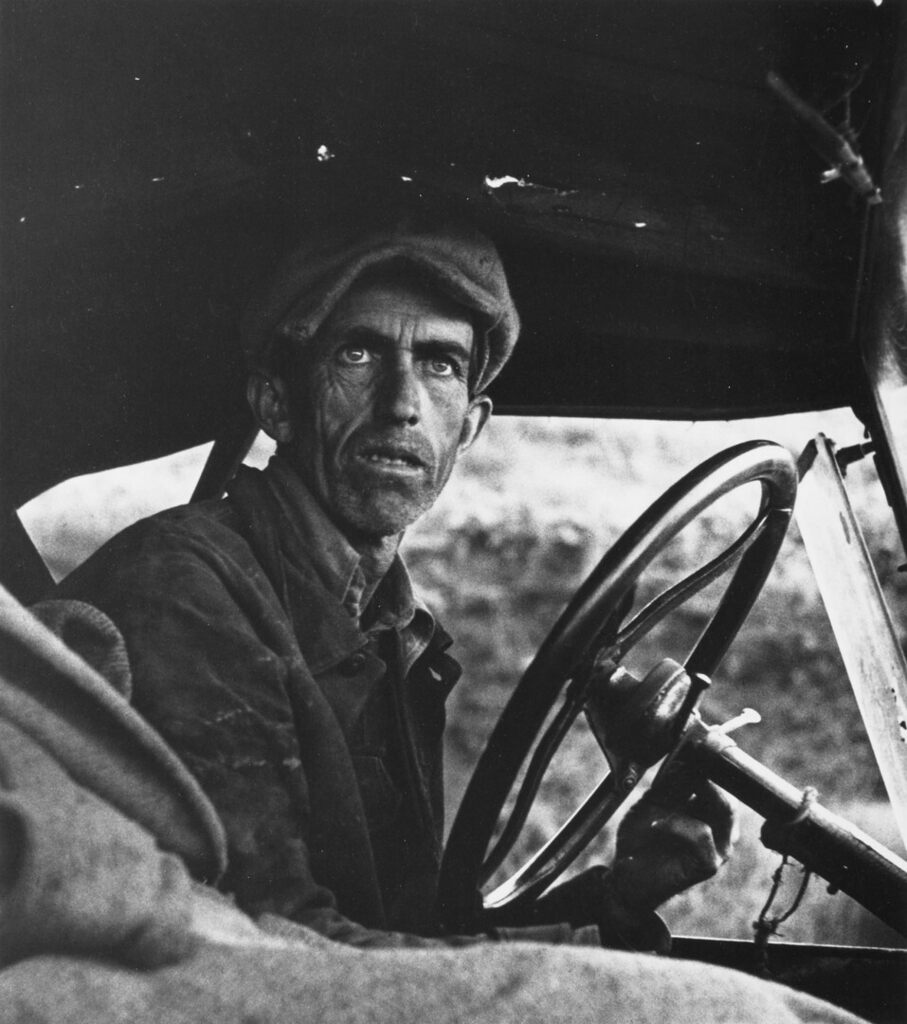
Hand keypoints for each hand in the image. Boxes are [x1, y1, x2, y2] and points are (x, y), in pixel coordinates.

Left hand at [610, 759, 736, 912]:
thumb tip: (685, 755)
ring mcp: (719, 847)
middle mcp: (721, 829)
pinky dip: (677, 824)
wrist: (627, 874)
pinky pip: (702, 833)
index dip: (712, 762)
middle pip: (729, 793)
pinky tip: (657, 824)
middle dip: (707, 775)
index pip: (722, 783)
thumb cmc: (642, 838)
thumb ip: (671, 782)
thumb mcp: (653, 802)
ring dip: (691, 797)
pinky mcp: (709, 864)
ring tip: (663, 800)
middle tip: (686, 762)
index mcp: (709, 811)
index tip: (697, 742)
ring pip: (723, 809)